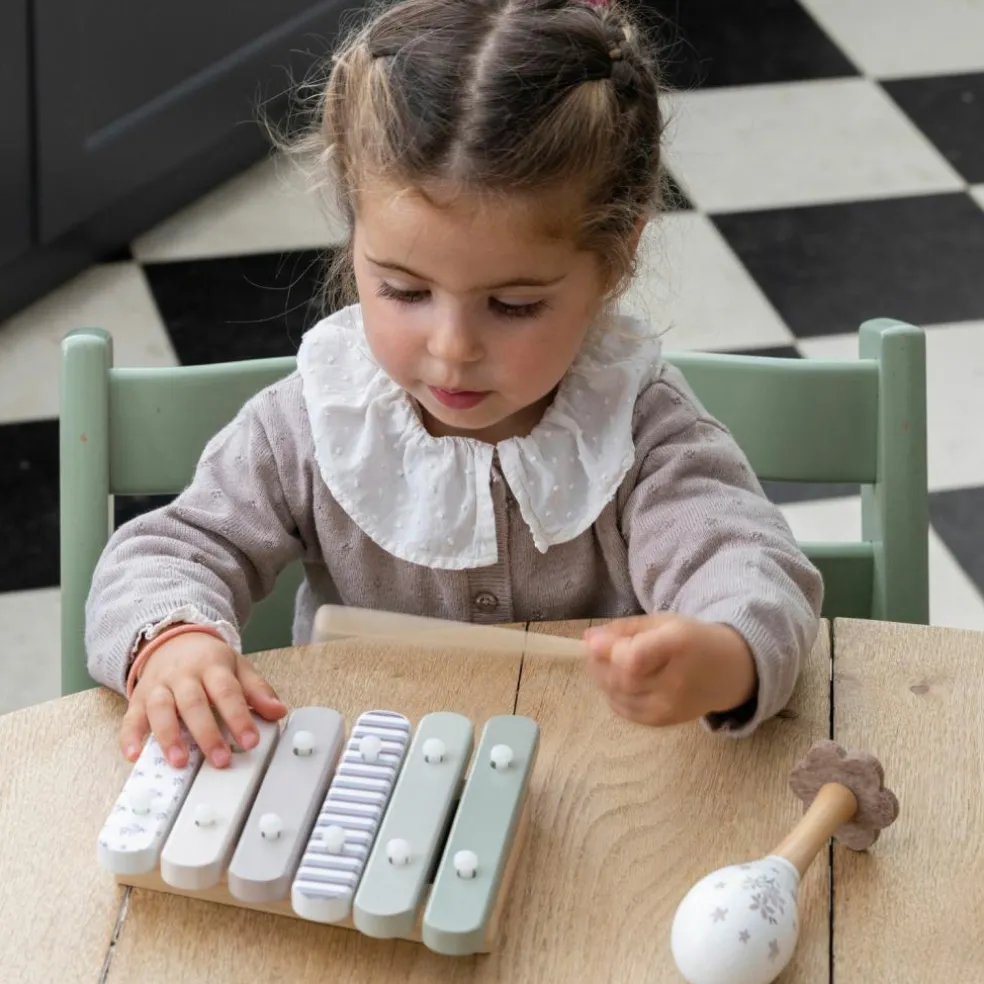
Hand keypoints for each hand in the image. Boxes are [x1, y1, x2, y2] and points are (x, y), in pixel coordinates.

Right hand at [121, 630, 286, 768]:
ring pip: (161, 709)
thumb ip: (257, 690)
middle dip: (207, 733)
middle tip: (220, 759)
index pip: (227, 692)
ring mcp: (159, 686)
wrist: (172, 639)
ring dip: (169, 736)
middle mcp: (183, 676)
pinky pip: (131, 717)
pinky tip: (134, 755)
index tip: (250, 741)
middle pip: (194, 703)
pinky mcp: (139, 698)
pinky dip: (130, 737)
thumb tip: (278, 711)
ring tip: (180, 761)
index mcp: (212, 666)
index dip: (239, 717)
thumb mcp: (238, 667)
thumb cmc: (208, 660)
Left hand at [582, 614, 756, 726]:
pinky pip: (625, 711)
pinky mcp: (664, 721)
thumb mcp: (663, 622)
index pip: (633, 659)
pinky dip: (612, 695)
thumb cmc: (693, 639)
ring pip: (618, 696)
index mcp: (678, 646)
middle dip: (599, 663)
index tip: (593, 641)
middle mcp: (676, 681)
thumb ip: (624, 629)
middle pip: (621, 678)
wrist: (730, 671)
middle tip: (597, 649)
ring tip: (608, 663)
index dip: (607, 651)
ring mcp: (670, 706)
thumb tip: (588, 638)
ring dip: (602, 678)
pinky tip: (619, 681)